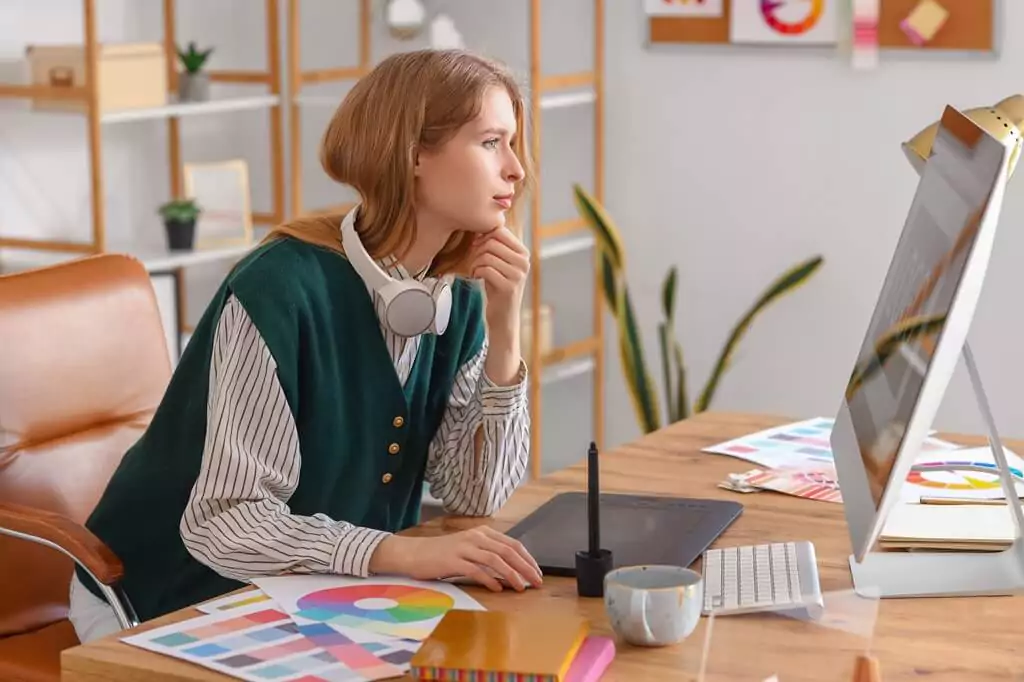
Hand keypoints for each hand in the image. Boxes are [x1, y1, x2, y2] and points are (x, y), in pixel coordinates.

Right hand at [368, 527, 542, 591]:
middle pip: (508, 551)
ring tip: (520, 587)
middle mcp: (475, 537)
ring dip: (511, 575)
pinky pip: (476, 570)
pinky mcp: (453, 560)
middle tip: (536, 582)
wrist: (414, 553)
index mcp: (482, 533)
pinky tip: (497, 589)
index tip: (537, 572)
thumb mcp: (468, 548)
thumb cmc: (442, 554)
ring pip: (495, 559)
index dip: (527, 558)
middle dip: (525, 567)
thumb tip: (511, 570)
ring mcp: (464, 547)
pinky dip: (489, 579)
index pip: (513, 544)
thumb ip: (488, 554)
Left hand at [468, 227, 529, 331]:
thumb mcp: (499, 263)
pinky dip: (476, 272)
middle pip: (492, 241)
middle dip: (477, 250)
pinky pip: (485, 269)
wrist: (503, 316)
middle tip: (474, 261)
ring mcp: (518, 275)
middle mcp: (524, 262)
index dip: (483, 236)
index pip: (500, 231)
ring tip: (475, 270)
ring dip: (475, 262)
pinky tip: (477, 278)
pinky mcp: (509, 287)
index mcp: (523, 253)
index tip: (476, 247)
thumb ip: (494, 245)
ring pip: (487, 255)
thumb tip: (479, 226)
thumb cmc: (497, 286)